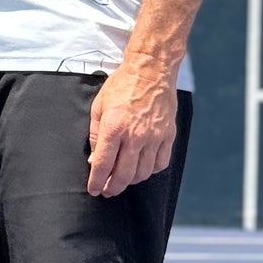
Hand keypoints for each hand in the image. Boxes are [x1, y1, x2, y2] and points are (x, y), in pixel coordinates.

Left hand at [87, 60, 178, 196]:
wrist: (151, 70)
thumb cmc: (122, 86)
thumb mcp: (99, 106)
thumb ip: (95, 135)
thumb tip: (94, 159)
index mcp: (114, 127)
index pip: (103, 164)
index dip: (96, 181)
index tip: (94, 189)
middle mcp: (135, 136)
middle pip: (123, 175)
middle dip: (113, 187)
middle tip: (107, 191)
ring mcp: (154, 137)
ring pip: (143, 172)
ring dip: (131, 181)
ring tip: (123, 180)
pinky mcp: (168, 136)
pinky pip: (161, 163)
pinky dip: (151, 170)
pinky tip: (142, 168)